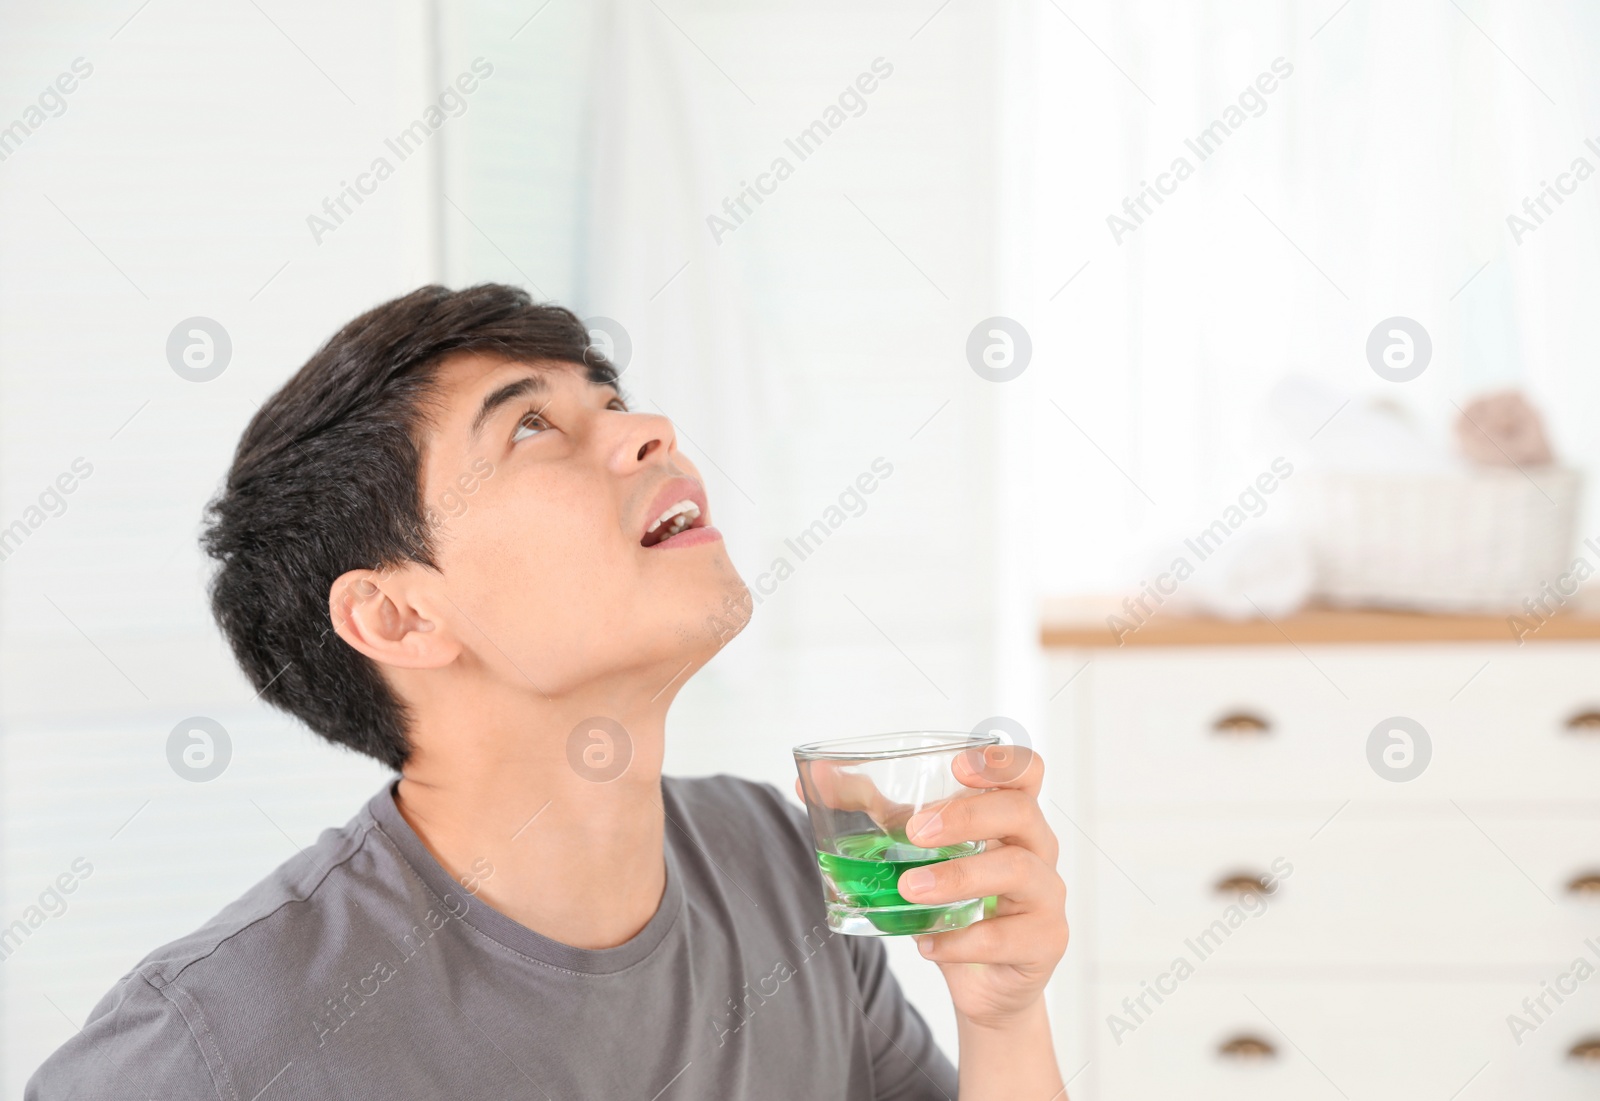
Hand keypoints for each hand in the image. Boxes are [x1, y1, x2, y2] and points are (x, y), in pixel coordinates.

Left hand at [895, 746, 1067, 1028]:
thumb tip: (813, 775)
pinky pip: (1006, 937)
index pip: (1027, 770)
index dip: (1000, 761)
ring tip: (909, 890)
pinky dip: (960, 940)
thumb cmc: (954, 899)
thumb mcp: (913, 849)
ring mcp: (1047, 895)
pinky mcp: (1045, 941)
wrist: (984, 981)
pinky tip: (926, 943)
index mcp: (1010, 815)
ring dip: (958, 877)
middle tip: (915, 833)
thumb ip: (871, 809)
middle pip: (1020, 811)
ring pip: (1018, 871)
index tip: (957, 767)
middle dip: (966, 817)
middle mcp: (1037, 847)